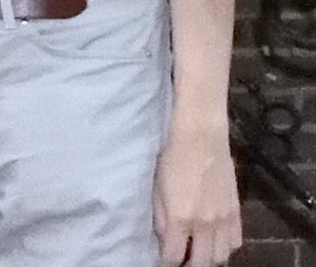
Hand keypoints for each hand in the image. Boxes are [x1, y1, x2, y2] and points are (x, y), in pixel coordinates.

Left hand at [157, 123, 240, 264]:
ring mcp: (224, 219)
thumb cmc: (172, 160)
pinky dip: (225, 246)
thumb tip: (165, 241)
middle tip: (181, 260)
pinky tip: (214, 240)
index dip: (168, 262)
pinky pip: (236, 241)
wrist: (201, 139)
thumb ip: (161, 220)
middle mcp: (206, 223)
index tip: (163, 260)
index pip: (175, 256)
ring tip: (197, 252)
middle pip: (203, 262)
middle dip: (190, 265)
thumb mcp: (157, 191)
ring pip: (222, 255)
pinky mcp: (237, 211)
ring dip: (209, 258)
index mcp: (181, 218)